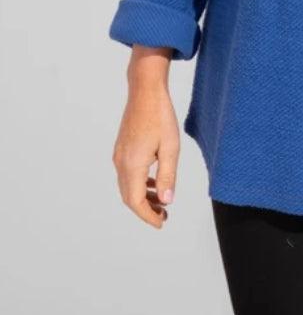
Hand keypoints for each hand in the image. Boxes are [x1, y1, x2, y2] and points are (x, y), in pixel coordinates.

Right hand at [112, 79, 179, 227]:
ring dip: (142, 198)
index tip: (162, 223)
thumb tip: (166, 202)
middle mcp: (121, 162)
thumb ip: (168, 176)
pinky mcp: (121, 149)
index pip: (136, 201)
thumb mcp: (171, 147)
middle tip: (163, 216)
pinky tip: (154, 183)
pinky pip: (127, 175)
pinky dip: (139, 185)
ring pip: (127, 187)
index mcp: (133, 164)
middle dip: (145, 210)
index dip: (148, 216)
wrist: (145, 91)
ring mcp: (119, 155)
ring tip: (161, 203)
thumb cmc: (160, 116)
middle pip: (129, 197)